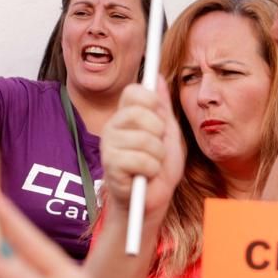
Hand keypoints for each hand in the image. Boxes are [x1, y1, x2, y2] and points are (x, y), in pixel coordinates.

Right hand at [102, 81, 184, 228]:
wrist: (152, 200)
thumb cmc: (158, 168)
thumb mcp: (168, 133)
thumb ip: (162, 106)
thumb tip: (157, 77)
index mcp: (126, 116)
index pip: (134, 92)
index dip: (151, 101)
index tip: (159, 117)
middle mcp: (113, 127)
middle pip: (139, 113)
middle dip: (158, 133)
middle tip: (157, 148)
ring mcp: (109, 146)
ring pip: (145, 139)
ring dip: (158, 156)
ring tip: (152, 165)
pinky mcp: (110, 166)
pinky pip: (140, 160)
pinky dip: (151, 170)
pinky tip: (144, 175)